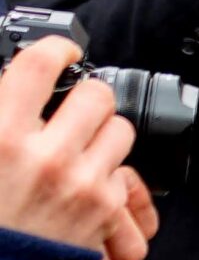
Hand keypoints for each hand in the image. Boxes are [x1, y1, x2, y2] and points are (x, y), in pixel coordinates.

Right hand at [0, 37, 156, 259]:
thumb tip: (13, 86)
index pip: (38, 65)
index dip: (55, 48)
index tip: (61, 50)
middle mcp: (44, 155)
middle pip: (95, 94)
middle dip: (86, 98)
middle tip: (71, 108)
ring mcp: (80, 183)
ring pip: (119, 130)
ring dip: (102, 135)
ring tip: (79, 147)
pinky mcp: (104, 210)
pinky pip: (124, 173)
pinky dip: (109, 175)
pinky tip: (86, 183)